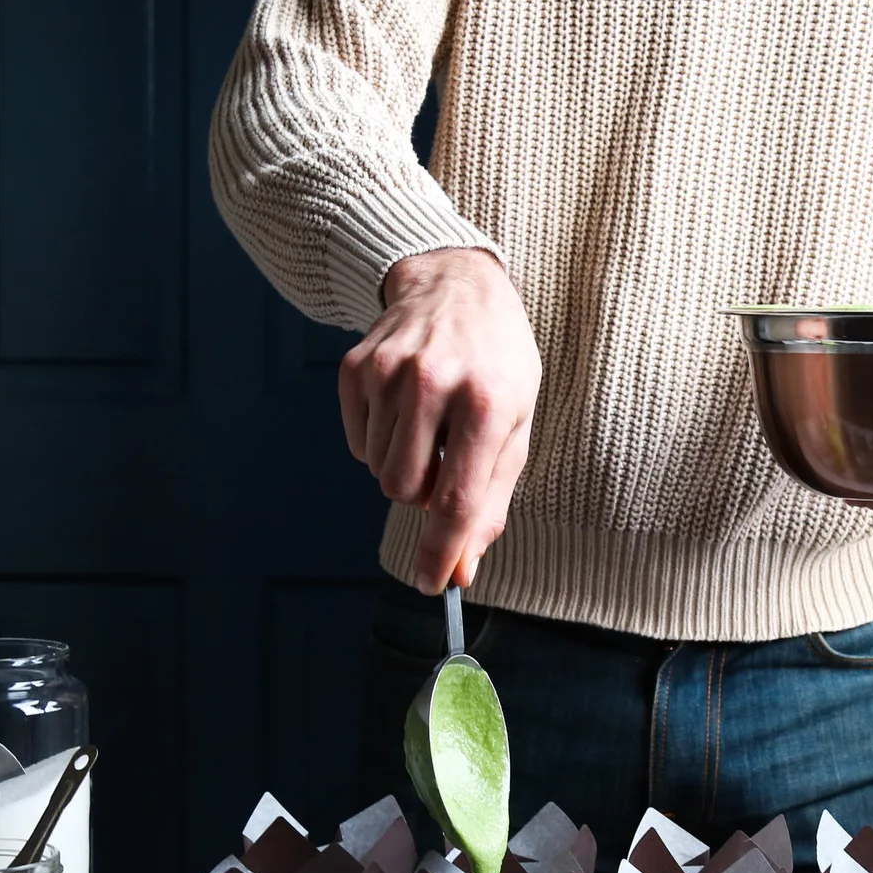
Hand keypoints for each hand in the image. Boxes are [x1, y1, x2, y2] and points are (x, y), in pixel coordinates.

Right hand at [340, 248, 540, 591]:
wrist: (456, 287)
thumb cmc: (497, 364)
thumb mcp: (515, 425)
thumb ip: (490, 500)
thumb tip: (460, 568)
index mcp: (487, 401)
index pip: (455, 498)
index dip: (441, 550)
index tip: (431, 585)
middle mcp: (434, 382)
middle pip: (405, 491)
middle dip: (424, 493)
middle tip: (447, 457)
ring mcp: (388, 371)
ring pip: (379, 470)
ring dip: (405, 464)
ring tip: (431, 424)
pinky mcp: (356, 366)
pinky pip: (359, 444)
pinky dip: (381, 442)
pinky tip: (405, 409)